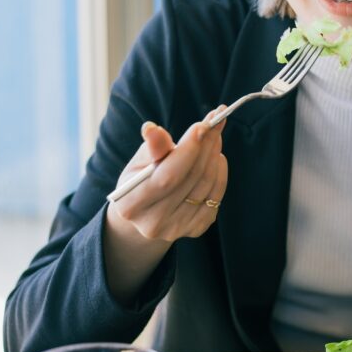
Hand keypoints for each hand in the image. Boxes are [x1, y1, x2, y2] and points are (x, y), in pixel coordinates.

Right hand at [101, 109, 227, 303]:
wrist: (145, 213)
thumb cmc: (140, 179)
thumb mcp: (139, 162)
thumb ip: (151, 147)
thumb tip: (151, 129)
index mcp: (131, 203)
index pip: (168, 176)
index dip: (188, 150)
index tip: (203, 125)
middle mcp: (153, 222)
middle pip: (191, 178)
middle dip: (206, 145)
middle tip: (215, 122)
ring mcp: (176, 229)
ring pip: (206, 185)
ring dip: (214, 155)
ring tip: (214, 136)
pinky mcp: (195, 230)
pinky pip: (216, 197)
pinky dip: (220, 174)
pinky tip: (216, 158)